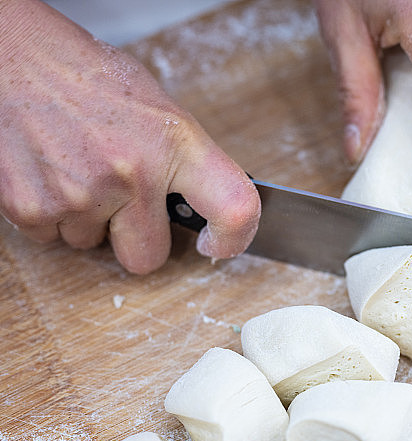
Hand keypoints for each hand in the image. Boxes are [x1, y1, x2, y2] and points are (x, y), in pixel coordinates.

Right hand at [0, 0, 260, 273]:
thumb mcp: (157, 109)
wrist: (12, 55)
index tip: (217, 244)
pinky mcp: (30, 208)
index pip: (234, 207)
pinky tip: (49, 172)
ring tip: (75, 167)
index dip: (234, 238)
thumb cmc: (87, 77)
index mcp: (175, 144)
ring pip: (92, 244)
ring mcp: (79, 195)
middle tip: (121, 201)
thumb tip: (204, 207)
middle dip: (134, 238)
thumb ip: (183, 163)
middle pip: (147, 258)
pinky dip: (50, 213)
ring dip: (87, 219)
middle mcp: (132, 174)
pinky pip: (51, 237)